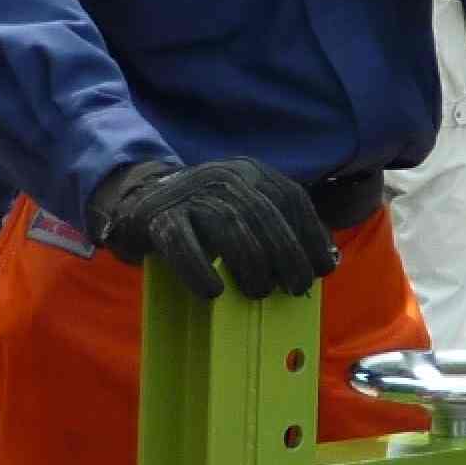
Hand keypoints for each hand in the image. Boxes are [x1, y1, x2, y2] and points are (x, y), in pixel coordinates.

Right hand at [89, 156, 338, 298]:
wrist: (139, 200)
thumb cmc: (205, 217)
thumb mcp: (246, 209)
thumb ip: (280, 227)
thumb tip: (326, 261)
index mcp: (251, 172)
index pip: (291, 200)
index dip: (312, 235)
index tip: (322, 269)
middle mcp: (224, 177)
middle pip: (265, 215)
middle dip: (287, 255)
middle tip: (295, 289)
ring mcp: (189, 194)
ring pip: (229, 227)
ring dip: (250, 265)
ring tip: (258, 292)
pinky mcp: (159, 217)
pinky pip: (182, 244)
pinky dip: (199, 270)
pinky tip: (213, 292)